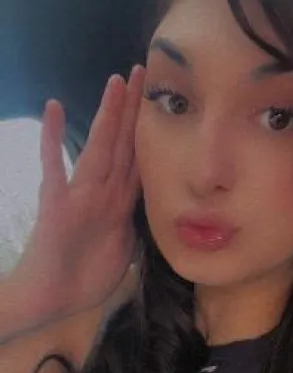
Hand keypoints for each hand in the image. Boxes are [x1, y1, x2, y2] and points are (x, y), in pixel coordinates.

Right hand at [10, 64, 145, 327]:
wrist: (51, 300)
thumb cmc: (83, 277)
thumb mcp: (123, 248)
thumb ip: (135, 221)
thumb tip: (156, 205)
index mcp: (118, 203)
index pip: (138, 159)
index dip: (149, 131)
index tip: (160, 102)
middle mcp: (101, 193)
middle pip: (121, 145)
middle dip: (132, 111)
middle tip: (141, 72)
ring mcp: (77, 196)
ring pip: (97, 150)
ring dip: (107, 117)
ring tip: (114, 83)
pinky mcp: (55, 205)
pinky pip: (54, 169)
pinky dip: (52, 140)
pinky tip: (54, 109)